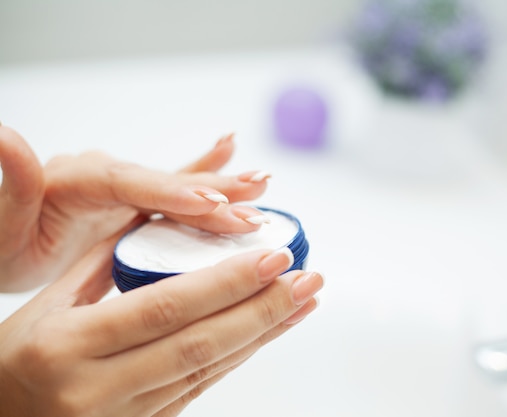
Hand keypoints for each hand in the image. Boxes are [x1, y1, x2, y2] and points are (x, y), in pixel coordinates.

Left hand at [0, 125, 271, 290]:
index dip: (171, 192)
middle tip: (254, 207)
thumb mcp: (2, 225)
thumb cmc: (5, 242)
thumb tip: (4, 134)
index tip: (210, 205)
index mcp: (75, 179)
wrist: (12, 247)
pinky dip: (206, 169)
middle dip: (212, 194)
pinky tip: (232, 152)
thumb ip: (14, 182)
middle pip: (165, 181)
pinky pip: (177, 184)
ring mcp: (125, 185)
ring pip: (180, 183)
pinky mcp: (136, 200)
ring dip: (222, 184)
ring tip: (262, 182)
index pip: (128, 182)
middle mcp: (107, 174)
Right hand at [0, 229, 322, 416]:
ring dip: (262, 334)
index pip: (166, 307)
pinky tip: (266, 332)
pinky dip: (238, 357)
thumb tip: (161, 217)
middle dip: (263, 309)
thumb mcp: (45, 304)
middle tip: (307, 278)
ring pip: (208, 369)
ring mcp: (122, 416)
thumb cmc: (14, 360)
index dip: (227, 282)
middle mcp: (97, 388)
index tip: (273, 257)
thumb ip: (104, 259)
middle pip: (200, 343)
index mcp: (68, 344)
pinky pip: (200, 388)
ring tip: (302, 302)